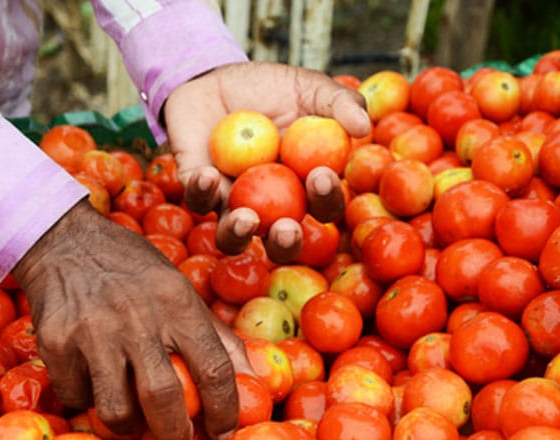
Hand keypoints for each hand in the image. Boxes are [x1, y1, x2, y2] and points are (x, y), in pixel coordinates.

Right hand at [12, 201, 253, 439]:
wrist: (65, 241)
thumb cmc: (133, 270)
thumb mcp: (180, 288)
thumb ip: (215, 335)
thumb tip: (253, 379)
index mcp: (176, 302)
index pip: (213, 368)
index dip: (225, 411)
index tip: (223, 432)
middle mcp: (135, 316)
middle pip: (163, 398)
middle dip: (174, 432)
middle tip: (177, 438)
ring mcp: (91, 331)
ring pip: (115, 409)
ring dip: (129, 425)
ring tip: (134, 416)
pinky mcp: (55, 343)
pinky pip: (77, 396)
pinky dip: (90, 400)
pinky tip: (96, 382)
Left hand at [164, 61, 370, 263]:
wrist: (215, 77)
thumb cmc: (269, 88)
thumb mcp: (308, 87)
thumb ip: (338, 102)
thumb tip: (362, 127)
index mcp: (303, 186)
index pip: (322, 206)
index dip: (326, 200)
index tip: (321, 176)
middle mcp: (268, 205)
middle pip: (280, 240)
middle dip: (286, 242)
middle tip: (287, 228)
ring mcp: (230, 201)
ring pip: (233, 237)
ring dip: (239, 235)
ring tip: (246, 219)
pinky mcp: (196, 189)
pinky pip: (198, 200)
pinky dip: (201, 191)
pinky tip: (207, 175)